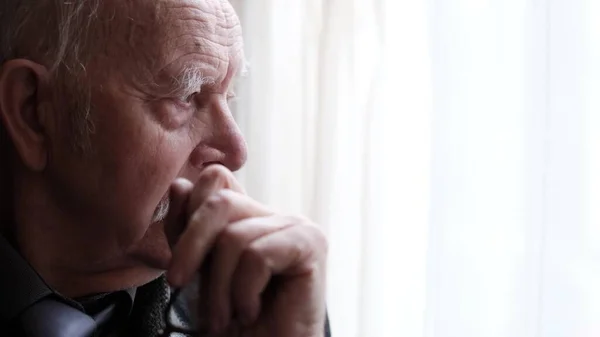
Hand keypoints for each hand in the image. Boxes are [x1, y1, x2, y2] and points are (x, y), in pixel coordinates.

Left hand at [164, 165, 327, 335]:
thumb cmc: (232, 321)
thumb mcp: (196, 269)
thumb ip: (187, 229)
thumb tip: (179, 184)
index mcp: (249, 216)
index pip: (215, 180)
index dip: (187, 214)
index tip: (180, 263)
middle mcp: (274, 215)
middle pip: (220, 200)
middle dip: (190, 246)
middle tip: (178, 284)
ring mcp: (296, 226)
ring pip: (234, 236)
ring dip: (218, 288)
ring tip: (224, 317)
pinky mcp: (311, 244)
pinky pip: (257, 255)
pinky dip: (244, 292)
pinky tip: (251, 311)